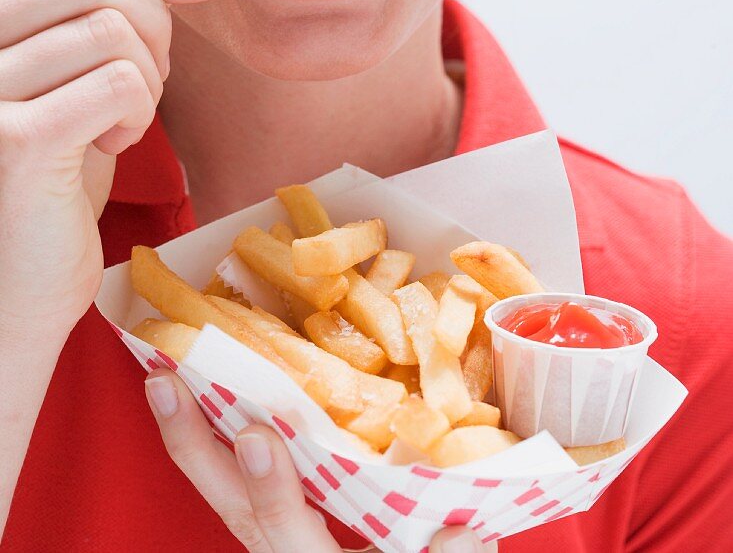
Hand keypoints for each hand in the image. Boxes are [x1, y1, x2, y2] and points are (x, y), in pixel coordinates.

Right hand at [0, 0, 224, 337]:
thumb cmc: (56, 177)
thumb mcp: (90, 72)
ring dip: (148, 78)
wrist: (18, 285)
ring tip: (122, 122)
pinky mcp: (11, 141)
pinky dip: (137, 114)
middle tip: (154, 77)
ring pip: (112, 29)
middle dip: (155, 17)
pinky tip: (110, 146)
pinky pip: (116, 82)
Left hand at [145, 369, 496, 551]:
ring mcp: (283, 540)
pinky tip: (212, 395)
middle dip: (195, 447)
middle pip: (234, 508)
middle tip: (163, 384)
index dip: (271, 490)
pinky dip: (221, 440)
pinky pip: (246, 485)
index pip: (288, 534)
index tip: (257, 438)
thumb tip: (460, 533)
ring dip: (199, 435)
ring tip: (168, 375)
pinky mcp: (286, 526)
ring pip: (230, 493)